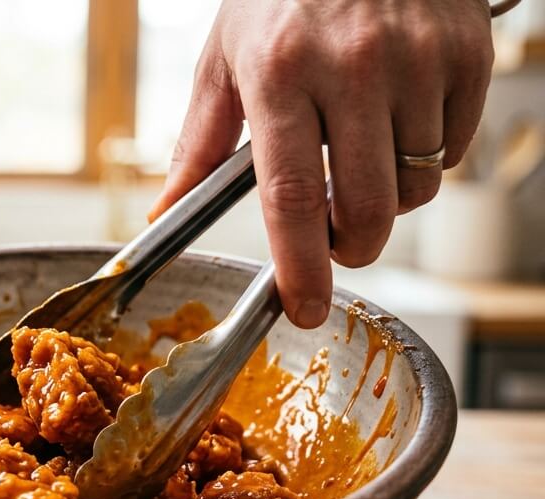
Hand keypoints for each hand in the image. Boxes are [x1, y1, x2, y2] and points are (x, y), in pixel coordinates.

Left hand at [149, 0, 493, 327]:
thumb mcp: (227, 56)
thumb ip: (199, 141)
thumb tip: (165, 211)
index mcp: (281, 74)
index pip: (291, 197)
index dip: (301, 267)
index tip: (304, 309)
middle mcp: (354, 69)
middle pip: (365, 209)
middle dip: (349, 248)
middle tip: (333, 241)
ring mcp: (418, 61)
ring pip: (414, 188)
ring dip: (386, 198)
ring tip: (358, 158)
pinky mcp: (468, 55)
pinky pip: (453, 150)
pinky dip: (426, 158)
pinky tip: (396, 122)